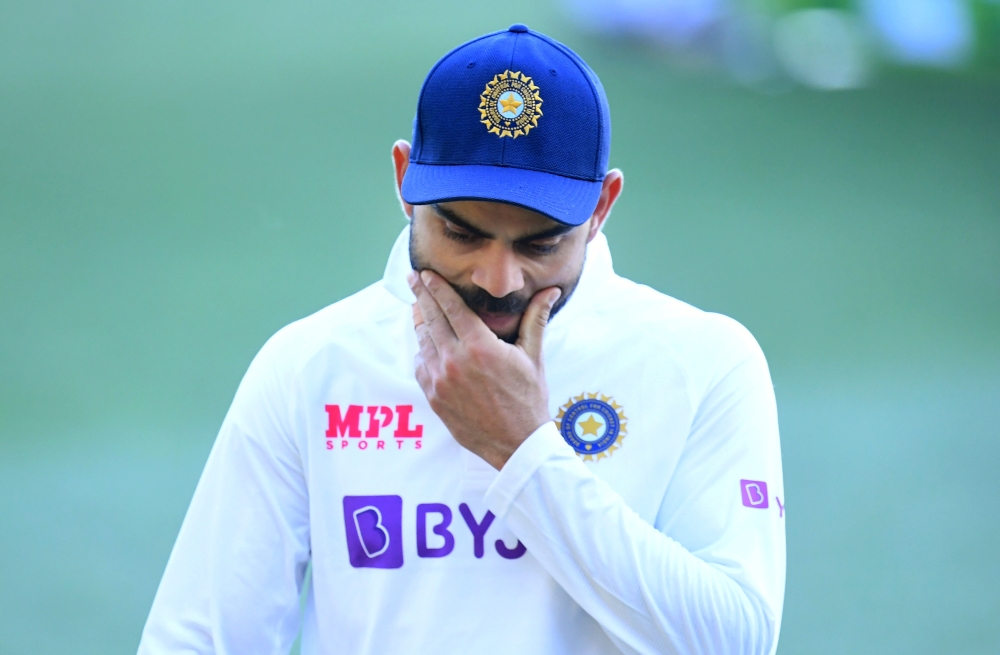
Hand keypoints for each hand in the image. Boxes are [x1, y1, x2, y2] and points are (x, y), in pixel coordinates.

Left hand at [409, 270, 560, 469]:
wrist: (516, 444)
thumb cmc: (528, 399)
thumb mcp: (533, 356)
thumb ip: (535, 319)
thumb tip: (551, 291)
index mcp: (480, 347)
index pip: (451, 307)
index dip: (436, 287)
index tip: (426, 274)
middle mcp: (455, 361)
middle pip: (431, 319)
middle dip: (421, 296)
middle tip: (412, 279)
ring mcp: (441, 381)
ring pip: (424, 342)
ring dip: (421, 323)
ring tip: (418, 308)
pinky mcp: (434, 398)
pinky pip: (422, 367)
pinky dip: (423, 353)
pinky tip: (427, 345)